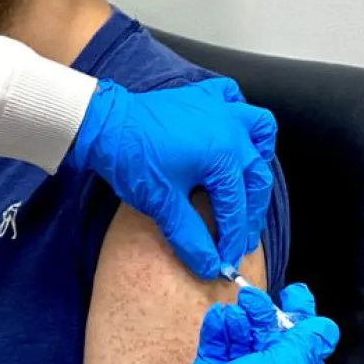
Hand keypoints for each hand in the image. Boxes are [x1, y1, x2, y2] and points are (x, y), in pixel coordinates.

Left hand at [66, 78, 276, 278]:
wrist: (103, 123)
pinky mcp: (201, 97)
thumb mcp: (162, 203)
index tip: (228, 260)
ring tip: (248, 185)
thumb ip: (190, 237)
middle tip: (241, 238)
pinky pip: (233, 99)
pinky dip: (239, 114)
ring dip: (258, 157)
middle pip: (254, 176)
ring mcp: (218, 108)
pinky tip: (232, 132)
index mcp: (224, 155)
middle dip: (250, 211)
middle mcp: (230, 129)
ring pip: (259, 131)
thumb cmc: (132, 159)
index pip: (236, 206)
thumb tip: (209, 266)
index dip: (233, 238)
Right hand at [114, 284, 337, 363]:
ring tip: (235, 309)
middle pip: (275, 349)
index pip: (308, 360)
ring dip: (242, 323)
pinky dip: (220, 332)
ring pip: (245, 347)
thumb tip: (327, 329)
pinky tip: (219, 318)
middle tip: (255, 296)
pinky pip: (219, 351)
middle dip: (267, 320)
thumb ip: (306, 346)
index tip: (295, 296)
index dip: (304, 327)